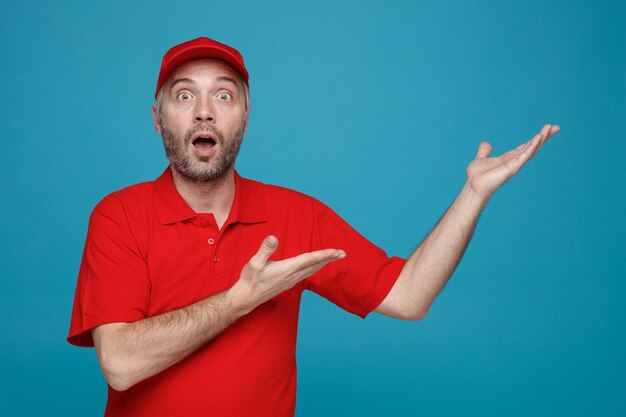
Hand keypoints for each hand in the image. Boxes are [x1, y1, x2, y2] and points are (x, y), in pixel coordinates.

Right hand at [231, 235, 345, 313]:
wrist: (247, 297)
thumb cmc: (250, 280)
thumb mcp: (254, 262)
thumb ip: (265, 249)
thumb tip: (273, 237)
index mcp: (287, 269)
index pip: (310, 259)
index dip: (325, 254)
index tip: (337, 251)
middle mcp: (293, 275)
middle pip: (315, 265)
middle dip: (330, 258)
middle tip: (343, 253)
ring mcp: (292, 280)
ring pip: (312, 270)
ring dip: (324, 263)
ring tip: (334, 257)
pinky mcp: (289, 282)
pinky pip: (307, 274)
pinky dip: (315, 267)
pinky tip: (317, 265)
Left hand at [466, 124, 559, 200]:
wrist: (473, 187)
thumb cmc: (477, 176)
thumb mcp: (481, 159)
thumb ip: (484, 151)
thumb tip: (486, 143)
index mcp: (509, 158)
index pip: (526, 146)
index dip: (536, 138)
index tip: (547, 129)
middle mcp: (515, 161)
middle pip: (533, 146)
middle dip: (544, 137)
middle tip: (556, 127)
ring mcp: (515, 165)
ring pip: (531, 149)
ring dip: (541, 139)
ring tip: (550, 128)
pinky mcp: (512, 168)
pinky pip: (524, 155)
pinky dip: (532, 146)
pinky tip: (538, 137)